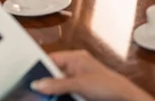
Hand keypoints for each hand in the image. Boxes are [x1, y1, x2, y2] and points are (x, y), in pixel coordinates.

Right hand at [31, 50, 154, 100]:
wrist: (125, 99)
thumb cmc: (108, 85)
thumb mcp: (79, 84)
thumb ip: (57, 84)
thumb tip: (38, 83)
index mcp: (75, 57)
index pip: (51, 59)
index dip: (40, 68)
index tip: (29, 78)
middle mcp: (76, 67)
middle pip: (53, 74)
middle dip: (46, 84)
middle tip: (35, 92)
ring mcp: (79, 80)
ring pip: (58, 86)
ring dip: (53, 93)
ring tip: (44, 97)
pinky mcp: (81, 92)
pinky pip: (65, 93)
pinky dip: (60, 97)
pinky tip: (54, 100)